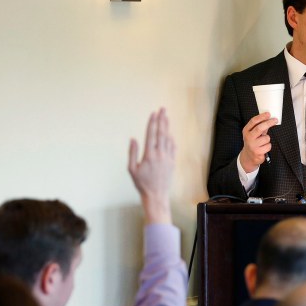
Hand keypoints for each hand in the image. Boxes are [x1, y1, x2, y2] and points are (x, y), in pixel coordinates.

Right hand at [128, 108, 174, 224]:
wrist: (156, 195)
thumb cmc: (141, 183)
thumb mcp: (132, 169)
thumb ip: (132, 153)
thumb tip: (133, 139)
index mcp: (149, 155)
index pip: (151, 134)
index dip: (152, 122)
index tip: (153, 113)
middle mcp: (160, 155)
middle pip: (161, 133)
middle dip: (162, 120)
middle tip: (162, 109)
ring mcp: (168, 158)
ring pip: (168, 139)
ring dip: (167, 127)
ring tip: (166, 117)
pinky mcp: (172, 163)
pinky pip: (173, 148)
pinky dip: (171, 139)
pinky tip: (170, 134)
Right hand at [239, 112, 276, 172]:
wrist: (248, 156)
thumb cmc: (253, 142)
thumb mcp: (253, 133)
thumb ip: (260, 126)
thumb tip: (268, 119)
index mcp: (246, 131)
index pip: (253, 121)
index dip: (261, 117)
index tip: (268, 114)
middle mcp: (248, 137)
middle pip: (259, 128)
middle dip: (268, 123)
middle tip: (275, 120)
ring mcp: (252, 145)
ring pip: (266, 138)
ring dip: (268, 139)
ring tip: (263, 142)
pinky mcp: (257, 152)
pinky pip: (268, 146)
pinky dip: (268, 146)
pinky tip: (263, 148)